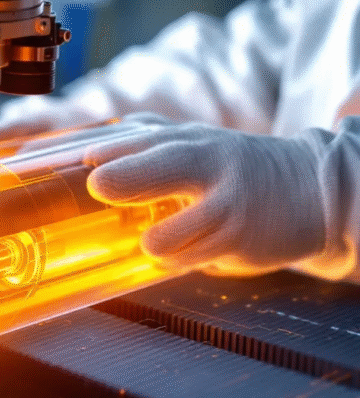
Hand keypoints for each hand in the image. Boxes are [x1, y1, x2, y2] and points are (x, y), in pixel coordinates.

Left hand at [83, 119, 327, 275]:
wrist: (312, 191)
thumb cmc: (234, 169)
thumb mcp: (195, 142)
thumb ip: (145, 142)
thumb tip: (88, 147)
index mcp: (188, 139)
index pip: (144, 137)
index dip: (111, 149)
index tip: (86, 159)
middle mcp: (207, 163)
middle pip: (166, 165)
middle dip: (128, 177)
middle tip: (98, 186)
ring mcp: (225, 202)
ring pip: (168, 232)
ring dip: (151, 242)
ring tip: (155, 239)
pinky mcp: (237, 239)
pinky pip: (187, 259)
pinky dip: (175, 260)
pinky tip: (182, 252)